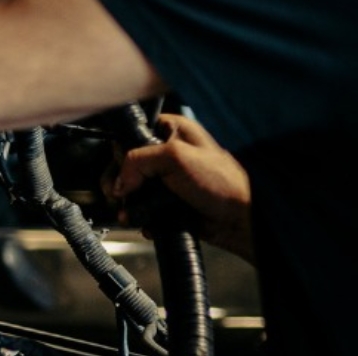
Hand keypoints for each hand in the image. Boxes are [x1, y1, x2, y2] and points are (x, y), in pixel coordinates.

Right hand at [104, 114, 253, 261]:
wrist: (239, 218)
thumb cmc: (221, 181)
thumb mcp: (176, 157)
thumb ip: (138, 161)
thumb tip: (118, 183)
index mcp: (173, 131)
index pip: (134, 133)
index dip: (121, 151)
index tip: (118, 168)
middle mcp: (169, 153)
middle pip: (128, 164)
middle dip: (120, 182)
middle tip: (119, 195)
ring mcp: (168, 180)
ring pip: (134, 190)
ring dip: (127, 204)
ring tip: (128, 214)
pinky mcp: (168, 203)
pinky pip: (144, 209)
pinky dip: (139, 218)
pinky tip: (143, 222)